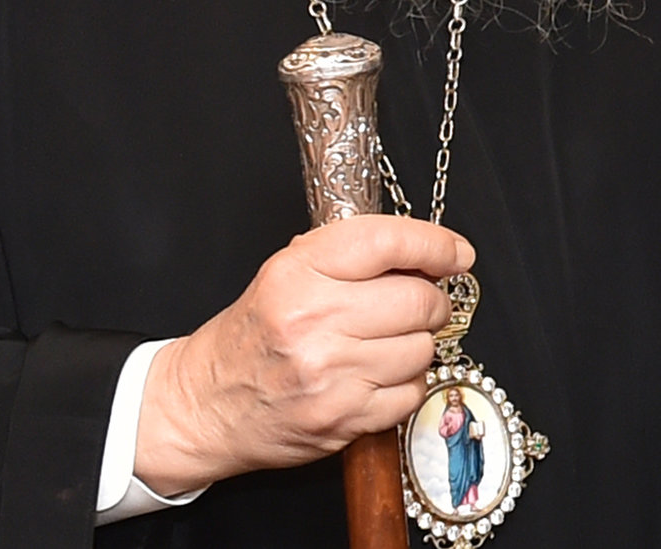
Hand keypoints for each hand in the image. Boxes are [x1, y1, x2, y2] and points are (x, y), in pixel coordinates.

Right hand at [135, 215, 472, 493]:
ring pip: (421, 348)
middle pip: (419, 299)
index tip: (456, 253)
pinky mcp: (342, 418)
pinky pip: (410, 393)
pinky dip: (404, 384)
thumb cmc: (252, 334)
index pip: (389, 242)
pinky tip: (375, 376)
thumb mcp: (288, 273)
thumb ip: (353, 255)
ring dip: (416, 344)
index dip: (436, 245)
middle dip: (431, 301)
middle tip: (418, 304)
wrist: (204, 405)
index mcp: (297, 274)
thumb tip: (429, 251)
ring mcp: (329, 374)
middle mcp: (313, 322)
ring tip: (383, 343)